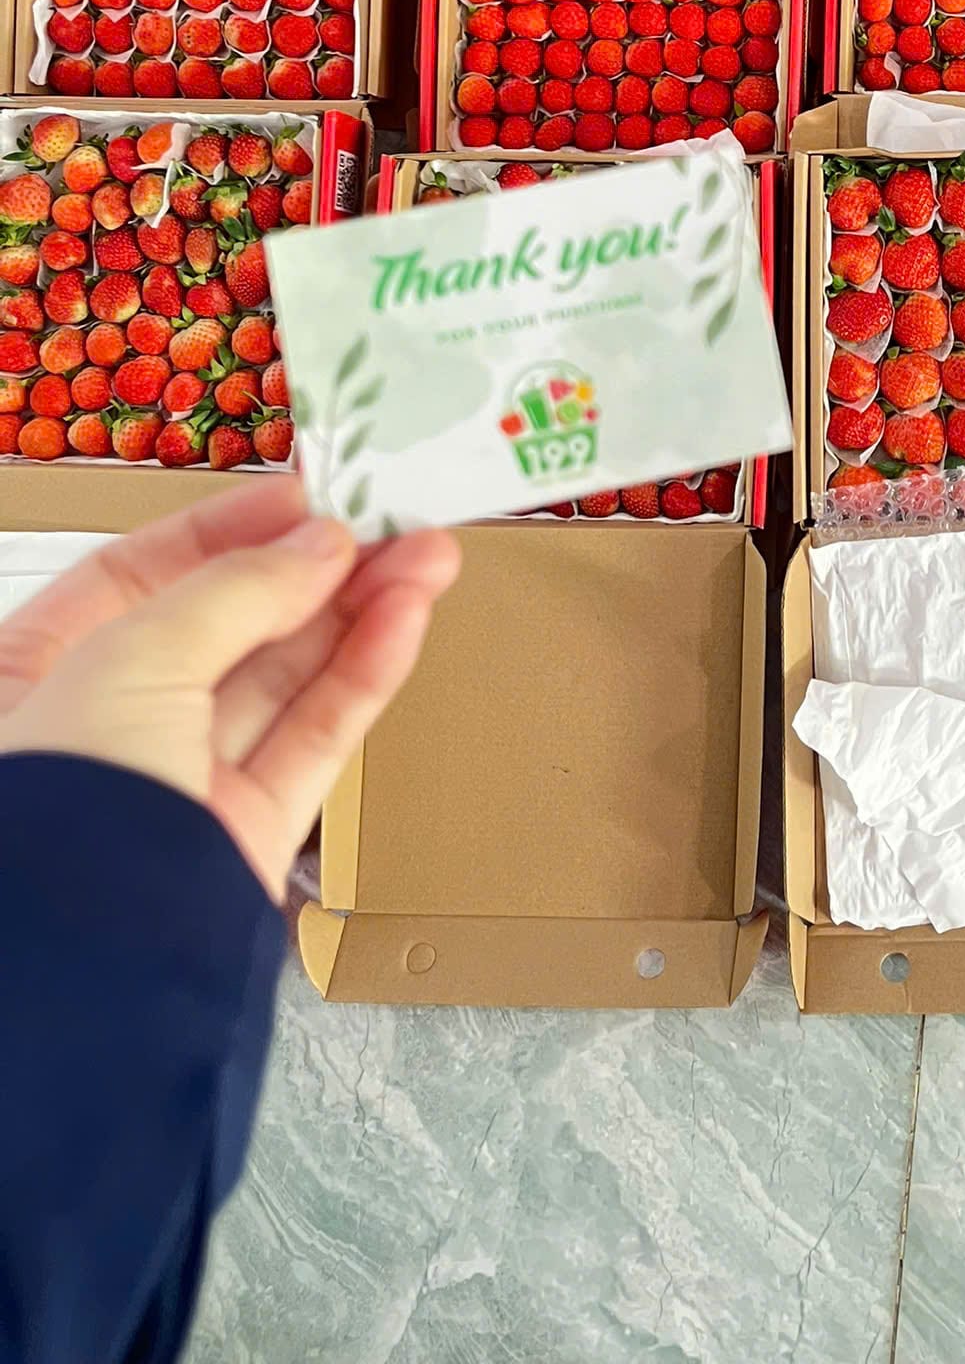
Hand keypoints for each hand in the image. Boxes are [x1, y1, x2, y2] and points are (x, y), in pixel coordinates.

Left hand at [0, 480, 459, 896]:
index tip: (308, 495)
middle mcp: (102, 725)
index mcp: (34, 671)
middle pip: (226, 623)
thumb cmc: (58, 800)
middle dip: (315, 568)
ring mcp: (176, 782)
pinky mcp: (243, 834)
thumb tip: (322, 545)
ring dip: (360, 611)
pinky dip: (364, 676)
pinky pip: (311, 740)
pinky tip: (406, 618)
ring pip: (282, 679)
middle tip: (393, 519)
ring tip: (430, 556)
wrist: (77, 965)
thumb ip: (237, 590)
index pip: (139, 575)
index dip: (227, 531)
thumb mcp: (133, 655)